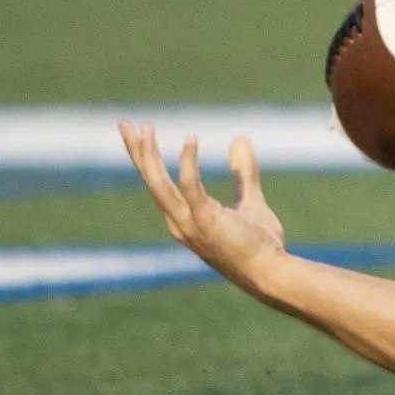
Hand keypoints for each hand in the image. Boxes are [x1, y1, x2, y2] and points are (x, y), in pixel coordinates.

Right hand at [121, 121, 288, 289]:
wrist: (270, 271)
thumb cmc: (260, 243)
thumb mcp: (250, 201)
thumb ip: (244, 173)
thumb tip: (241, 140)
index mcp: (185, 218)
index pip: (159, 184)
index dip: (147, 159)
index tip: (141, 132)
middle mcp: (179, 221)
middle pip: (151, 181)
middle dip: (137, 151)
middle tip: (124, 123)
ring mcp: (189, 223)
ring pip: (159, 184)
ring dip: (148, 155)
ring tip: (143, 127)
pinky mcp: (205, 220)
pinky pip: (191, 186)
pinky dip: (188, 161)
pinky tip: (190, 138)